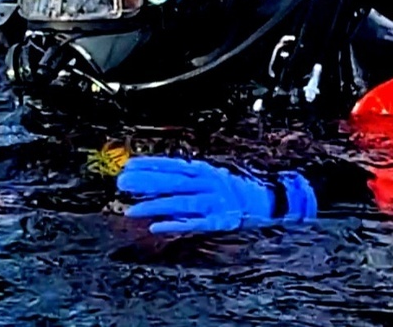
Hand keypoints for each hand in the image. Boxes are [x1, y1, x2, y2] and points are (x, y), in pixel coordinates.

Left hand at [117, 156, 315, 233]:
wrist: (270, 204)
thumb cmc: (235, 192)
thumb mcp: (211, 178)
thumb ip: (187, 179)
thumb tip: (155, 179)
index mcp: (204, 170)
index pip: (172, 165)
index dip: (150, 165)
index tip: (128, 166)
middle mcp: (208, 183)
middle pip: (173, 182)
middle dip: (146, 183)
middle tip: (122, 184)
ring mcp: (214, 202)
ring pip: (180, 202)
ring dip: (155, 206)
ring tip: (131, 210)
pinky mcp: (220, 221)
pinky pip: (194, 223)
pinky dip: (175, 225)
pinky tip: (157, 227)